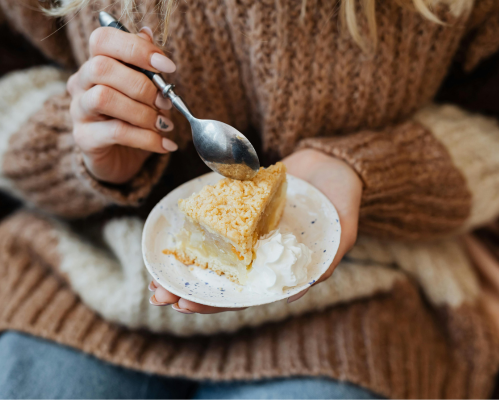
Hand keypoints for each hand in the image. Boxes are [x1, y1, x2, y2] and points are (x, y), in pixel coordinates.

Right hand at [67, 26, 178, 183]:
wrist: (120, 159)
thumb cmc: (134, 119)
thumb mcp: (145, 91)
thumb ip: (145, 65)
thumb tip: (147, 33)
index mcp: (95, 63)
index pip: (103, 40)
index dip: (136, 48)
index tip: (167, 67)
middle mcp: (81, 83)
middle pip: (101, 67)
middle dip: (141, 84)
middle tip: (165, 102)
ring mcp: (79, 110)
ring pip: (104, 98)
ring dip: (142, 112)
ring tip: (164, 124)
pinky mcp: (84, 138)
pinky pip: (116, 132)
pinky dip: (147, 138)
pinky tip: (165, 144)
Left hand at [148, 149, 361, 313]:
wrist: (334, 160)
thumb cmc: (343, 197)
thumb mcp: (343, 231)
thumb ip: (326, 260)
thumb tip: (298, 291)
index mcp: (278, 268)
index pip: (242, 294)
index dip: (213, 303)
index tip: (183, 304)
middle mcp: (259, 253)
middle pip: (219, 278)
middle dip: (187, 287)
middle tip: (157, 294)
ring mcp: (247, 231)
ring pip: (211, 253)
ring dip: (184, 263)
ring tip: (155, 271)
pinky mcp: (240, 208)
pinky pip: (214, 220)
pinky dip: (193, 228)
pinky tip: (172, 234)